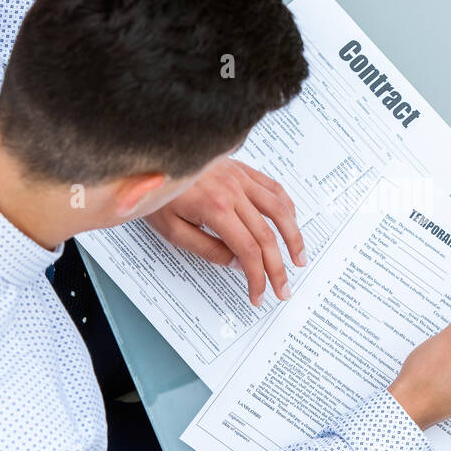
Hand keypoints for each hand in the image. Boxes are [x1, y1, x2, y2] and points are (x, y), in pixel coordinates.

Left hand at [145, 159, 305, 306]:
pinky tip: (291, 222)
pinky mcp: (242, 170)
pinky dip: (287, 207)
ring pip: (279, 210)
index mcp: (215, 208)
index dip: (257, 276)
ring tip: (299, 258)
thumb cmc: (158, 192)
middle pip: (267, 236)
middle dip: (277, 267)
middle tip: (283, 289)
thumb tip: (237, 263)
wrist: (151, 156)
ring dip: (294, 237)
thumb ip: (208, 249)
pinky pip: (273, 188)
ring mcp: (240, 178)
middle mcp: (234, 191)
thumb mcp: (173, 230)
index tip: (258, 294)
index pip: (248, 250)